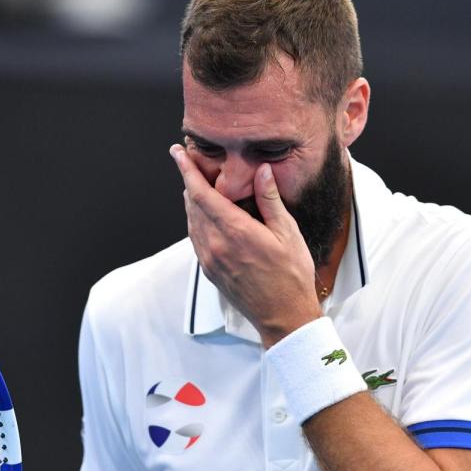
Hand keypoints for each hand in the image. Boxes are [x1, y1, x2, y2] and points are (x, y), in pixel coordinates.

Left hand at [170, 144, 322, 347]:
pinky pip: (195, 238)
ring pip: (191, 221)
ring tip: (197, 183)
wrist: (283, 316)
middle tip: (190, 161)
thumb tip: (261, 170)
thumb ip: (269, 200)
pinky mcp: (209, 270)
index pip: (200, 193)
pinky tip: (206, 213)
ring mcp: (209, 259)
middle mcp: (215, 245)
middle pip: (192, 204)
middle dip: (189, 180)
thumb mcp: (287, 233)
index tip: (178, 153)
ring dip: (192, 200)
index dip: (187, 170)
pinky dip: (196, 219)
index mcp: (234, 231)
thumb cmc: (291, 275)